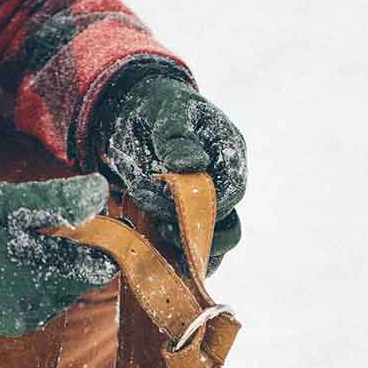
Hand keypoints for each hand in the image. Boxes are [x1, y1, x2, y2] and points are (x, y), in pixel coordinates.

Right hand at [0, 175, 116, 336]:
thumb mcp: (9, 203)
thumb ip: (58, 199)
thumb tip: (100, 192)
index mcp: (46, 271)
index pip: (97, 266)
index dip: (99, 245)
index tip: (90, 228)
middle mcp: (42, 303)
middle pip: (81, 280)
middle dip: (73, 257)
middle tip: (49, 233)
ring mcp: (29, 317)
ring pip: (63, 294)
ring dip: (56, 273)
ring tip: (26, 250)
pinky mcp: (15, 326)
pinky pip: (43, 305)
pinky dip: (38, 287)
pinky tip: (16, 270)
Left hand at [100, 75, 246, 274]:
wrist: (135, 117)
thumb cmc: (157, 108)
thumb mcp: (165, 111)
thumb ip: (176, 136)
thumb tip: (192, 164)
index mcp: (228, 154)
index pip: (233, 192)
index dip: (208, 205)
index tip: (173, 200)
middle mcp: (222, 188)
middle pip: (228, 230)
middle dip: (195, 233)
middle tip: (160, 225)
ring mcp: (204, 211)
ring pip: (211, 251)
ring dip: (183, 251)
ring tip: (154, 234)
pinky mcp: (183, 226)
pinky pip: (187, 256)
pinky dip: (170, 259)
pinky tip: (147, 247)